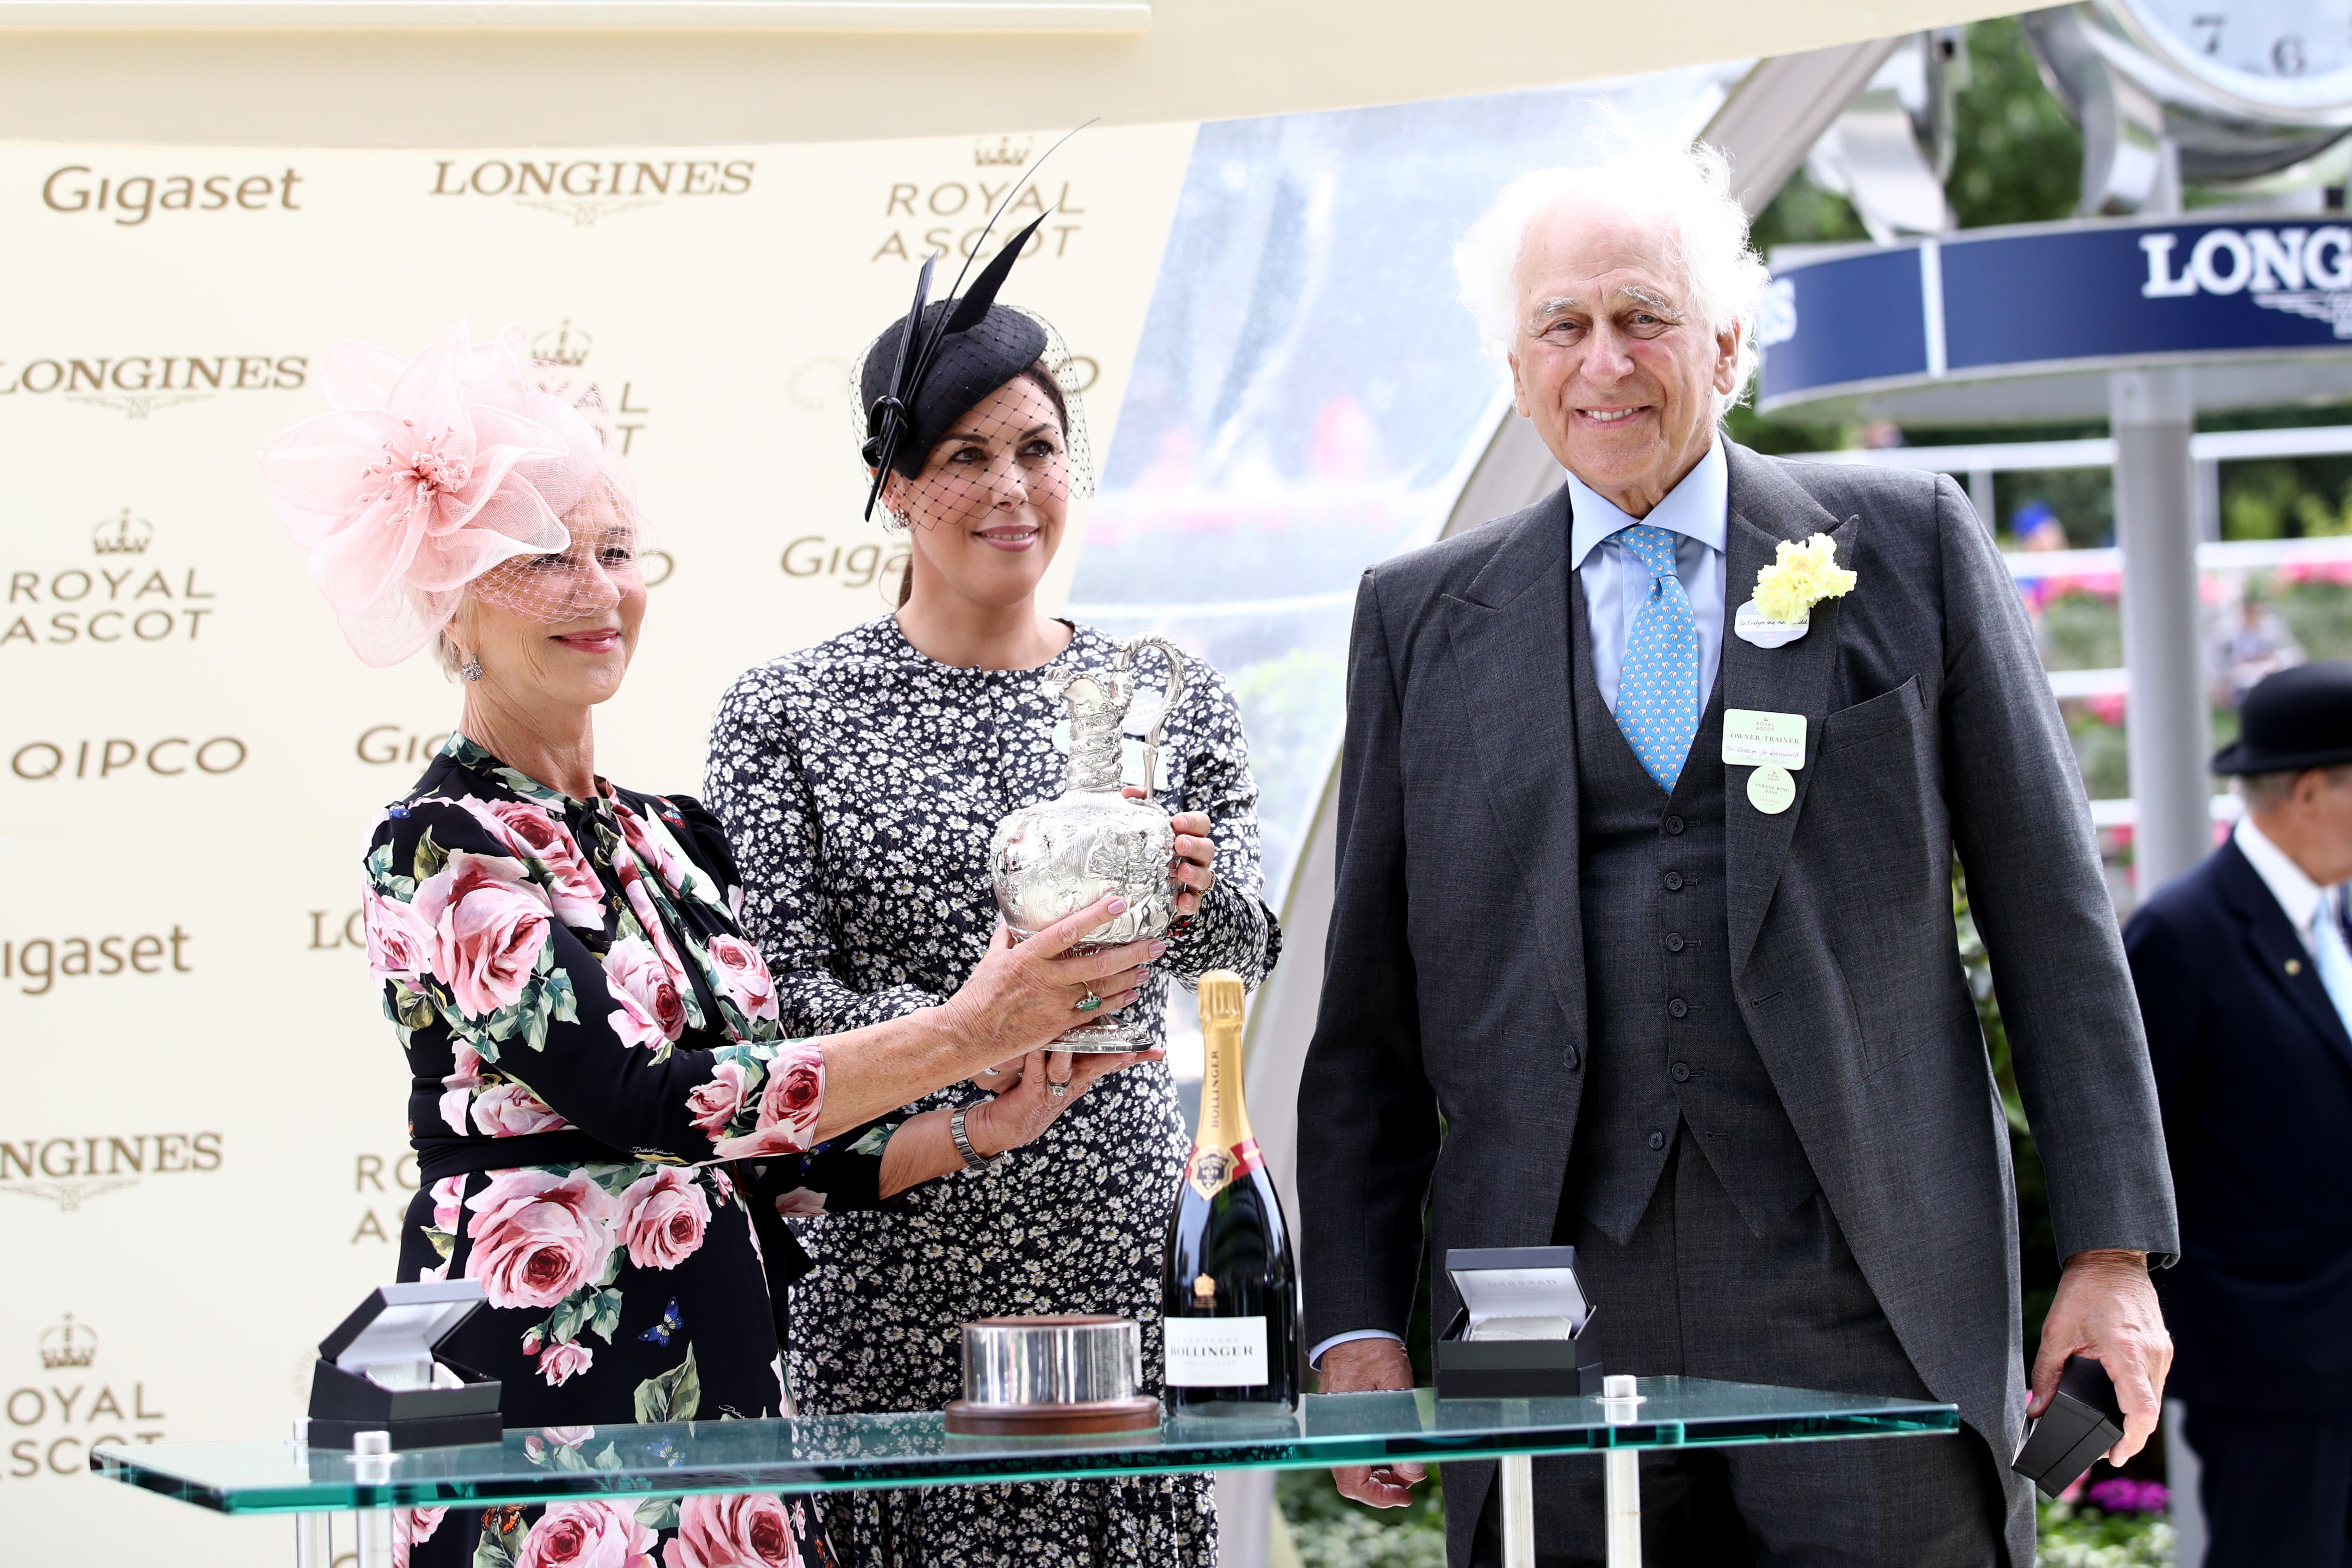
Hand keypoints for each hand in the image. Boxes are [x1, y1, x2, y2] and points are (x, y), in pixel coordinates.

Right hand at [939, 893, 1160, 1071]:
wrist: (969, 1035)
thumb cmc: (979, 995)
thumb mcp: (991, 958)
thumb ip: (1006, 936)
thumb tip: (1010, 917)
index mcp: (1029, 956)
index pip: (1068, 931)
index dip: (1095, 916)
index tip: (1118, 902)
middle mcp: (1047, 979)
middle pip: (1098, 962)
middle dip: (1132, 952)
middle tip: (1155, 943)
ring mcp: (1056, 1004)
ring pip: (1102, 988)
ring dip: (1130, 976)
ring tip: (1149, 966)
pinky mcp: (1060, 1025)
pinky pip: (1095, 1013)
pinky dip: (1116, 1002)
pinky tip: (1132, 994)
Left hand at [965, 1047, 1164, 1150]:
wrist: (1000, 1128)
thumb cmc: (1026, 1092)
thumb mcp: (1052, 1072)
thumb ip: (1066, 1049)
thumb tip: (1078, 1019)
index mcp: (1081, 1076)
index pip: (1111, 1061)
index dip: (1135, 1056)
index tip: (1157, 1051)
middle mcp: (1072, 1083)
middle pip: (1099, 1066)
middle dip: (1117, 1056)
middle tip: (1133, 1048)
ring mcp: (1054, 1089)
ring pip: (1067, 1066)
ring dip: (1073, 1051)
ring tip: (1082, 1035)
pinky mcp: (1033, 1093)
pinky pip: (1037, 1071)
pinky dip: (1038, 1056)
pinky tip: (1040, 1044)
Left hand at [1124, 786, 1214, 915]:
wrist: (1150, 888)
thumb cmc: (1153, 851)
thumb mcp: (1147, 828)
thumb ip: (1140, 807)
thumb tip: (1127, 792)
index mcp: (1190, 836)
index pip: (1201, 824)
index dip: (1193, 821)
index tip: (1177, 821)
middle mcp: (1197, 857)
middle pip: (1207, 848)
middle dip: (1194, 845)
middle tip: (1179, 844)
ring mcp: (1195, 879)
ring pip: (1205, 875)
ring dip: (1195, 873)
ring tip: (1181, 871)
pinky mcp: (1189, 900)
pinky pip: (1196, 902)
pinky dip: (1190, 902)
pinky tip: (1181, 901)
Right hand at [1319, 1338, 1423, 1507]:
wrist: (1356, 1328)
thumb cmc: (1372, 1351)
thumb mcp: (1397, 1390)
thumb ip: (1405, 1435)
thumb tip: (1414, 1471)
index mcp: (1344, 1428)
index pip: (1352, 1481)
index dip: (1378, 1497)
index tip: (1403, 1496)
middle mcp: (1334, 1432)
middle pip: (1351, 1480)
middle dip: (1383, 1487)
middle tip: (1410, 1483)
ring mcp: (1336, 1427)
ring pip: (1352, 1467)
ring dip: (1380, 1473)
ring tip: (1406, 1466)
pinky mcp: (1341, 1420)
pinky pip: (1352, 1450)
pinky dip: (1373, 1457)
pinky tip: (1392, 1452)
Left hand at [2031, 1248, 2171, 1465]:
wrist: (2111, 1259)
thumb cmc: (2085, 1290)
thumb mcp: (2057, 1332)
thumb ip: (2046, 1374)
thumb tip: (2036, 1409)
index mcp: (2126, 1351)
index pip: (2142, 1410)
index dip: (2131, 1439)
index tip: (2116, 1455)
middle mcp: (2151, 1354)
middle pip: (2150, 1412)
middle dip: (2131, 1437)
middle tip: (2108, 1453)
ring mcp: (2160, 1351)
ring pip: (2156, 1400)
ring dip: (2138, 1420)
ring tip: (2113, 1435)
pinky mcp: (2161, 1347)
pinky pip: (2155, 1383)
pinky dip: (2142, 1400)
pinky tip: (2123, 1406)